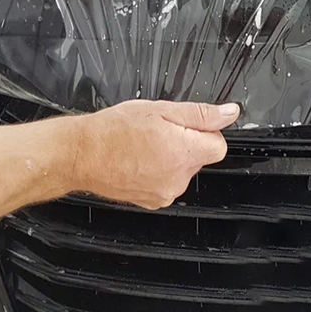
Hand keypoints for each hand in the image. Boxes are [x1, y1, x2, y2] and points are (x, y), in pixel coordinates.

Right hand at [73, 100, 239, 209]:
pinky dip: (159, 171)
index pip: (219, 145)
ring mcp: (164, 193)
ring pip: (183, 169)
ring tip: (145, 145)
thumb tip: (231, 113)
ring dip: (172, 156)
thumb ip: (202, 113)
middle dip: (187, 142)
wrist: (80, 154)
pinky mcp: (151, 201)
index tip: (186, 125)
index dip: (205, 131)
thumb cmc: (115, 130)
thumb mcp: (163, 110)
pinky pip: (167, 182)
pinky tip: (139, 159)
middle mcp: (178, 179)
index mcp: (185, 153)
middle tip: (159, 131)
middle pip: (200, 157)